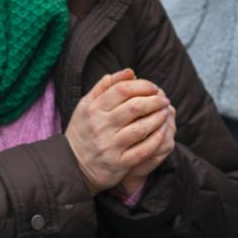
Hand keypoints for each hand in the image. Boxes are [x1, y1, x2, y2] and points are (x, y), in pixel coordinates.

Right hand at [66, 69, 174, 193]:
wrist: (72, 166)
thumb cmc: (83, 130)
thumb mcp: (86, 105)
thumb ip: (105, 86)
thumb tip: (130, 72)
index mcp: (93, 109)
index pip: (122, 90)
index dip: (142, 86)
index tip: (154, 88)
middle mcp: (101, 127)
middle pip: (134, 107)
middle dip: (154, 101)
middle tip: (164, 100)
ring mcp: (110, 146)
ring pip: (141, 128)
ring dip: (158, 119)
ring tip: (166, 113)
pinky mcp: (118, 164)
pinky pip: (143, 150)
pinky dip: (156, 139)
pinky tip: (162, 132)